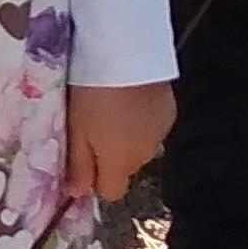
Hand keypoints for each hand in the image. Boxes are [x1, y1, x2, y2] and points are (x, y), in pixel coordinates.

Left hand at [67, 81, 174, 202]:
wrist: (127, 53)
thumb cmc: (93, 93)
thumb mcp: (76, 128)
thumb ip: (78, 165)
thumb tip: (75, 195)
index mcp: (120, 163)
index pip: (112, 193)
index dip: (96, 181)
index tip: (84, 161)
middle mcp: (145, 155)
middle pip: (126, 169)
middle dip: (112, 156)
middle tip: (95, 127)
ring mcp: (162, 134)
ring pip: (140, 148)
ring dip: (129, 137)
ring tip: (115, 108)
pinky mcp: (171, 112)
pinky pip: (153, 128)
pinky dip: (143, 120)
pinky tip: (133, 98)